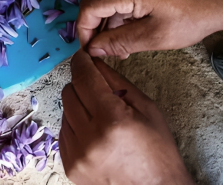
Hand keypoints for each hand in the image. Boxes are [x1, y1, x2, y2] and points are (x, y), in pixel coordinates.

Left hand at [60, 49, 192, 184]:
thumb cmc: (158, 151)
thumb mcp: (146, 108)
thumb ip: (117, 82)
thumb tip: (94, 62)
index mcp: (113, 120)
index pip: (84, 78)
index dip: (82, 63)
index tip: (82, 57)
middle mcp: (90, 138)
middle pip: (69, 92)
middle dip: (82, 86)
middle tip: (99, 91)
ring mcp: (77, 155)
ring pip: (64, 112)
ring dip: (79, 108)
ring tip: (101, 119)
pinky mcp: (70, 167)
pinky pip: (64, 133)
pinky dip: (76, 128)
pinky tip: (95, 134)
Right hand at [76, 0, 222, 58]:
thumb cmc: (190, 20)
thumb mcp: (154, 37)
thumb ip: (119, 42)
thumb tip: (92, 50)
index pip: (90, 6)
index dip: (84, 30)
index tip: (89, 52)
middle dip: (92, 25)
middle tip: (101, 51)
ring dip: (105, 20)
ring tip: (117, 47)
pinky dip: (116, 12)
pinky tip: (126, 32)